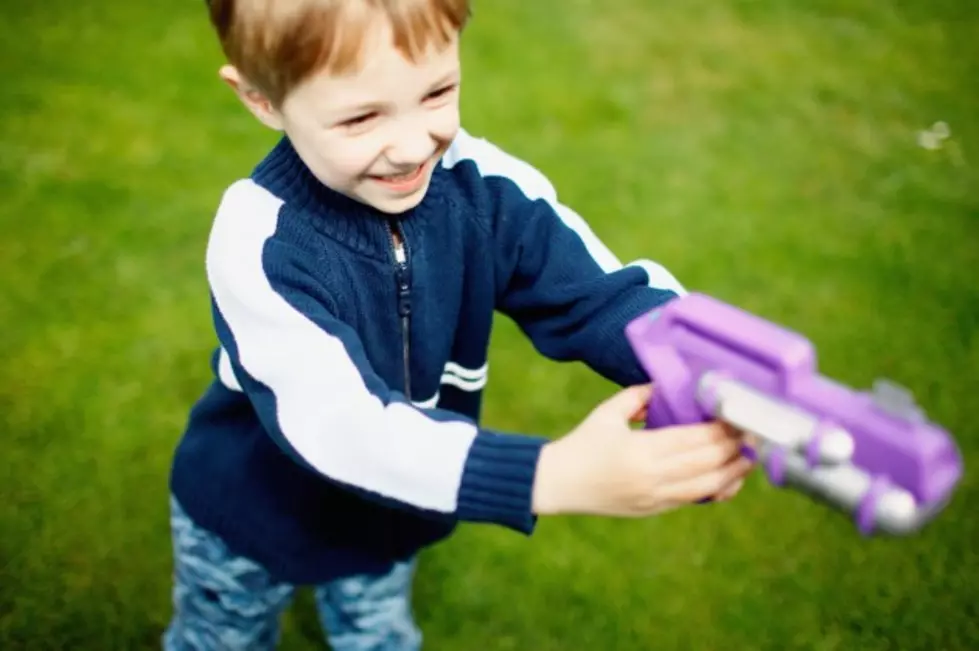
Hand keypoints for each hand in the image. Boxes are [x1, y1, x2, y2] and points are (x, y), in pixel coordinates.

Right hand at [531, 384, 753, 516]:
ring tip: (749, 456)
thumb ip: (639, 396)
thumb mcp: (608, 412)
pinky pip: (693, 501)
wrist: (559, 484)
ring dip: (733, 472)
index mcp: (641, 451)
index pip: (694, 439)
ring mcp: (655, 497)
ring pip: (707, 487)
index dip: (721, 429)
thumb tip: (667, 384)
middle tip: (753, 431)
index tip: (737, 416)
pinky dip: (716, 491)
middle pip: (707, 462)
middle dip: (734, 447)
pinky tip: (729, 479)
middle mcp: (652, 477)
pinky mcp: (654, 509)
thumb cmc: (582, 444)